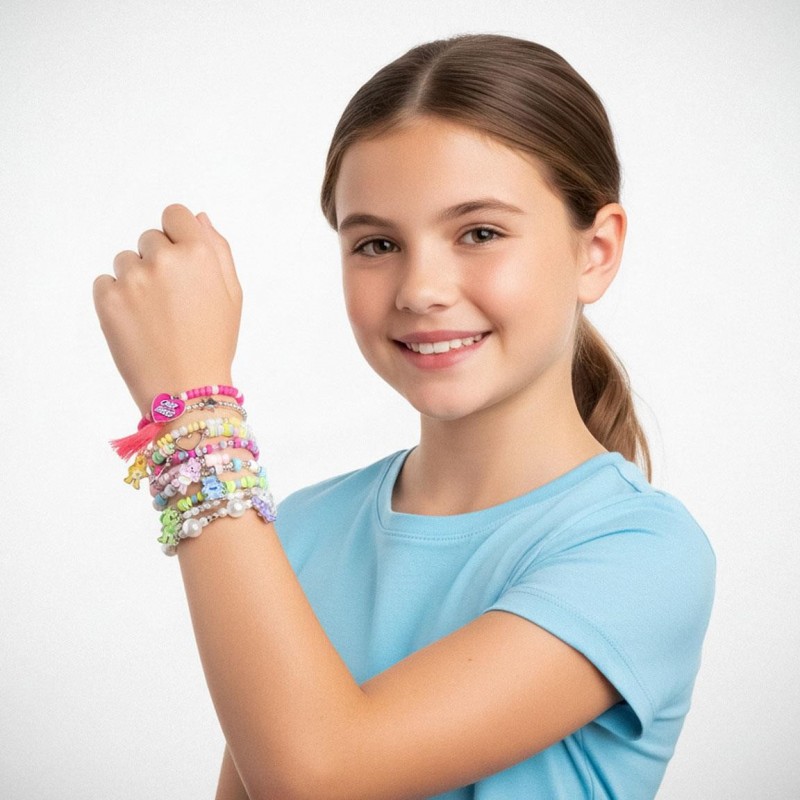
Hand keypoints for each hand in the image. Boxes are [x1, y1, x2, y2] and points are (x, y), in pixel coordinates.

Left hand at [93, 204, 242, 414]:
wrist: (186, 389)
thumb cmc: (213, 342)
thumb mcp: (232, 295)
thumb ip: (218, 250)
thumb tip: (199, 217)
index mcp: (199, 254)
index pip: (174, 214)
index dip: (178, 236)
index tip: (181, 262)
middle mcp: (164, 259)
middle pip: (150, 238)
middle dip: (159, 261)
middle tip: (172, 301)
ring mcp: (133, 279)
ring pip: (126, 260)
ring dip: (136, 280)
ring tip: (155, 315)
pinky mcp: (107, 299)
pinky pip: (105, 282)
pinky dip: (117, 299)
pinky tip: (137, 323)